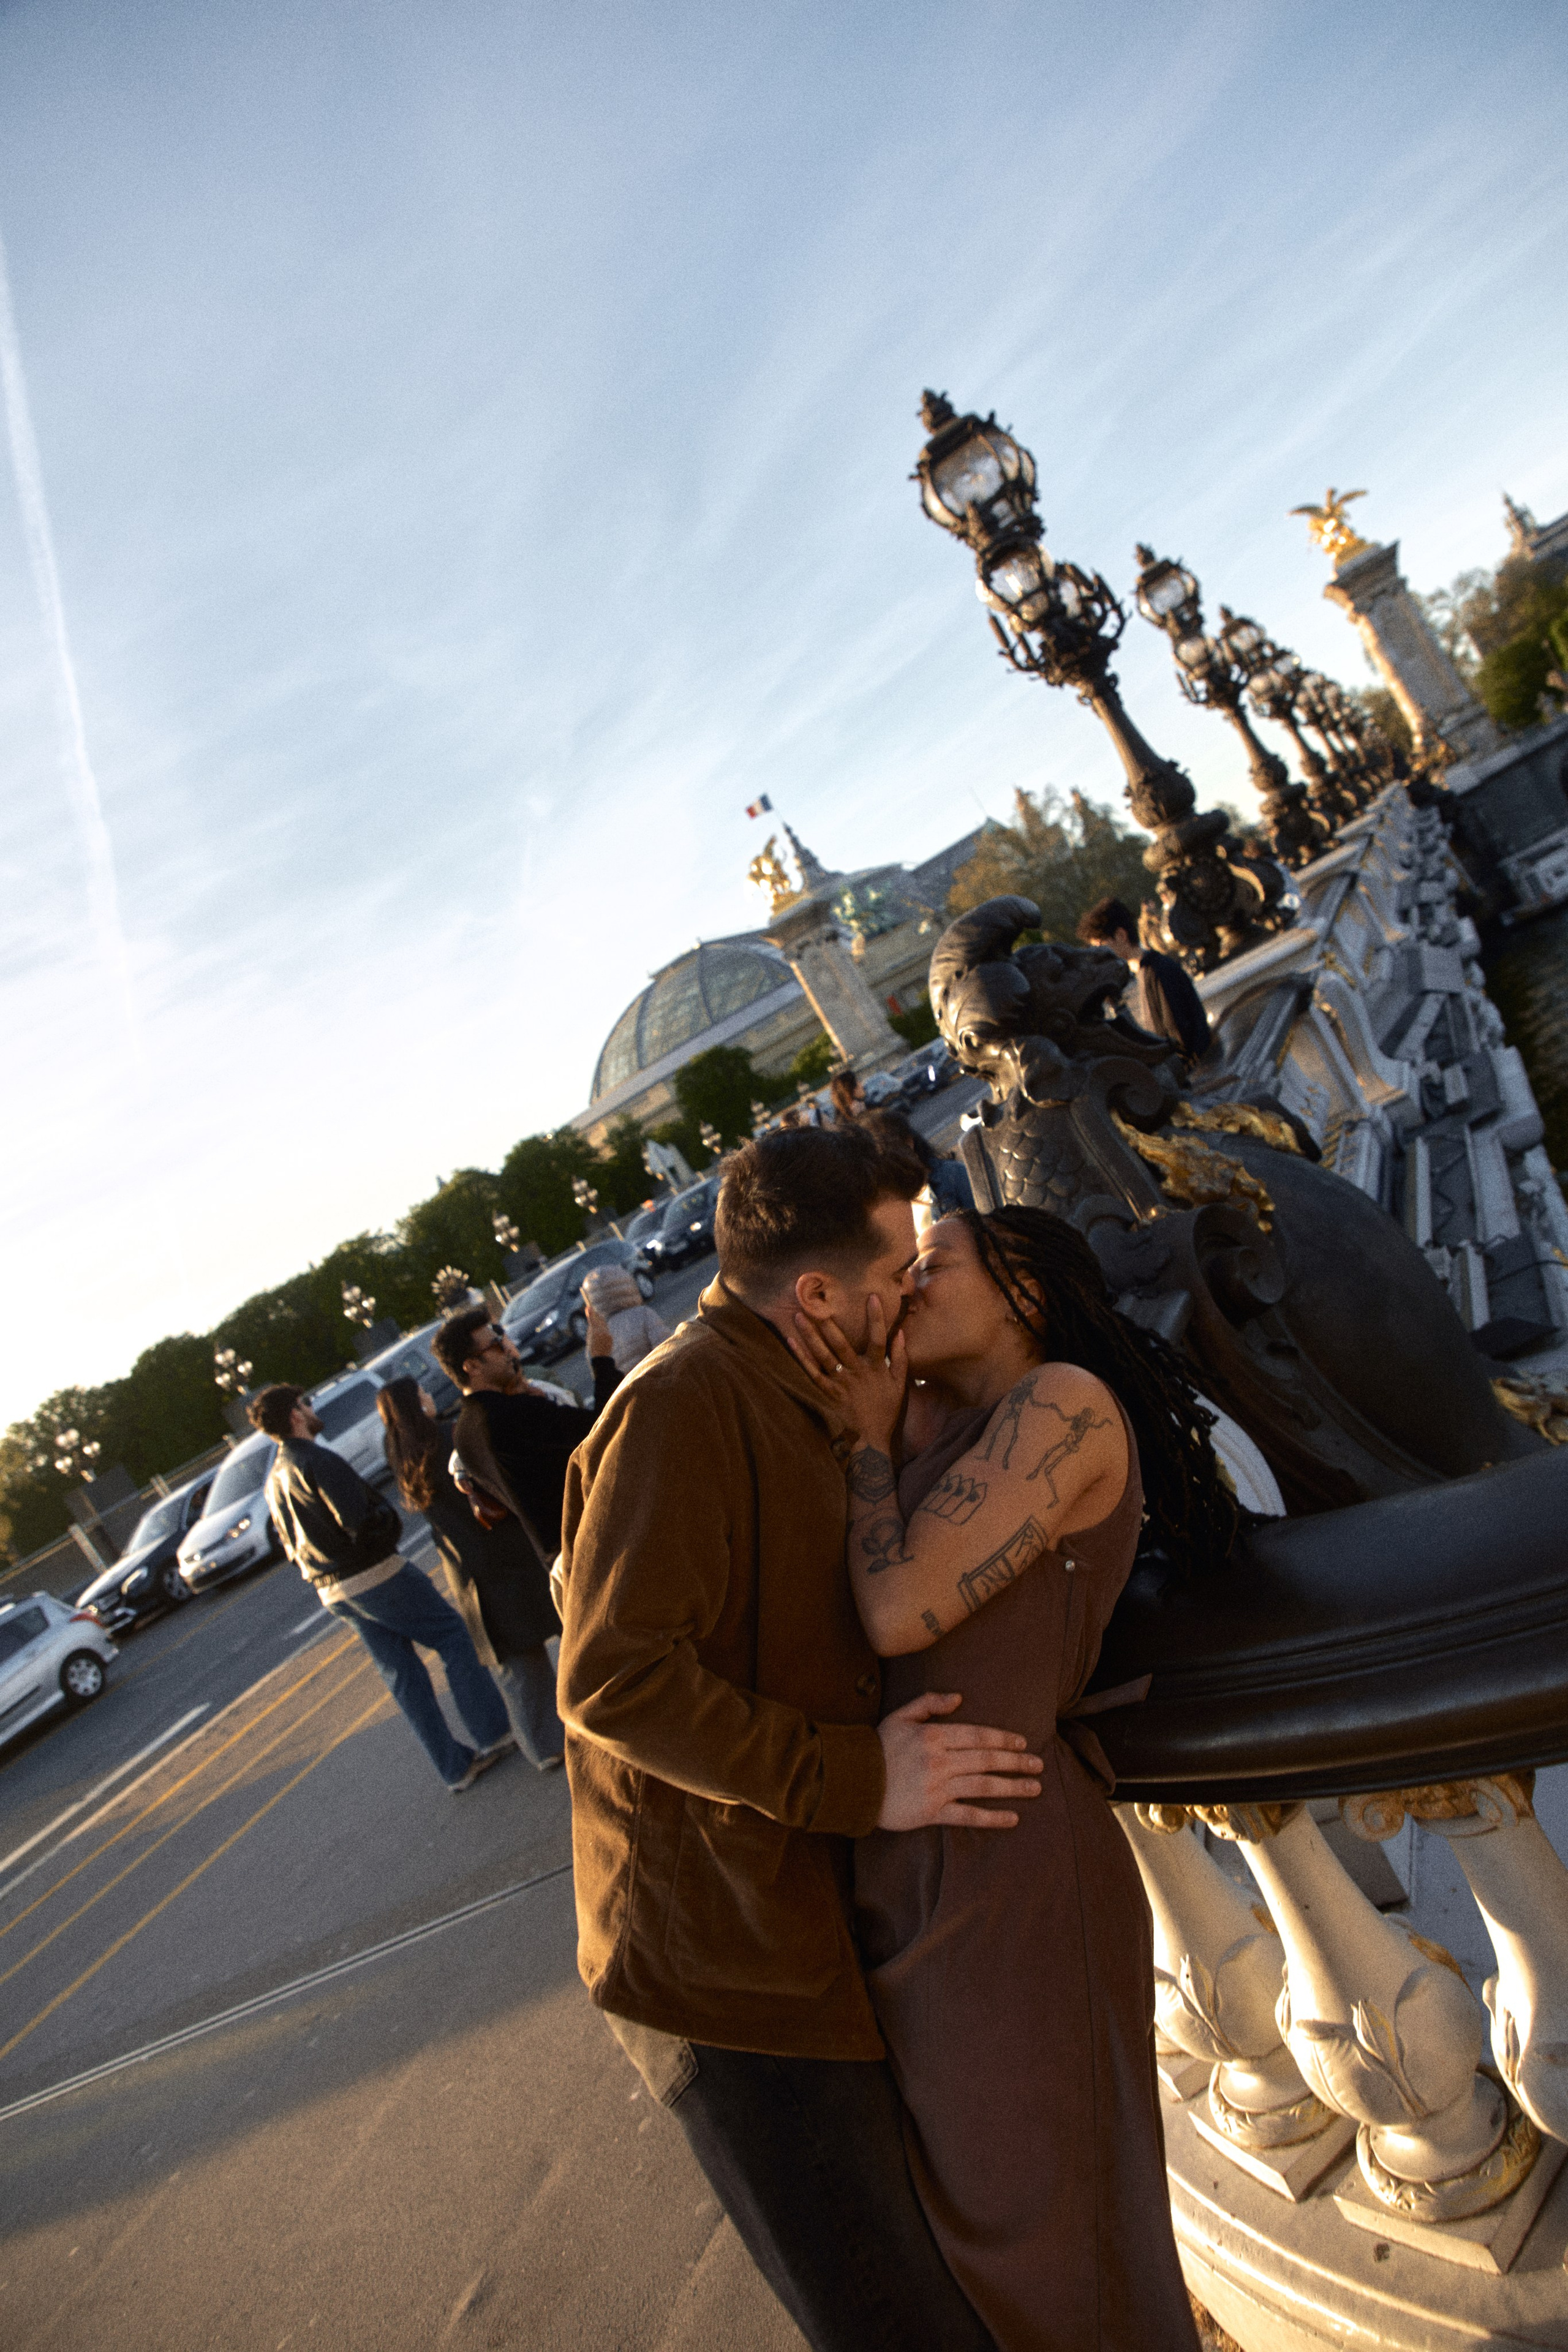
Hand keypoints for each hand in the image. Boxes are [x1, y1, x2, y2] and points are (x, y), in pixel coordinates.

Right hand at [583, 1301, 614, 1358]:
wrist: (601, 1360)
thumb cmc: (592, 1351)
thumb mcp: (589, 1340)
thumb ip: (591, 1330)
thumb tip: (592, 1323)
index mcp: (594, 1333)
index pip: (592, 1320)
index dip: (591, 1313)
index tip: (588, 1306)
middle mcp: (602, 1333)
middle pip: (599, 1320)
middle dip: (596, 1315)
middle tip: (591, 1309)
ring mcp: (607, 1335)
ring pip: (603, 1324)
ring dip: (599, 1322)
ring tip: (595, 1320)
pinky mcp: (610, 1337)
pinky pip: (605, 1330)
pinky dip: (602, 1329)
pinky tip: (599, 1330)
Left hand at [789, 1295, 905, 1451]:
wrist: (871, 1437)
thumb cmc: (887, 1408)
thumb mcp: (900, 1383)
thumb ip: (901, 1357)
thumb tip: (900, 1331)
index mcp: (877, 1368)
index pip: (878, 1339)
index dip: (876, 1318)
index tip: (872, 1297)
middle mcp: (857, 1373)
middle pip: (841, 1345)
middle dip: (829, 1323)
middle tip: (817, 1303)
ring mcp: (841, 1383)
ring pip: (823, 1356)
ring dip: (810, 1335)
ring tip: (799, 1316)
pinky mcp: (828, 1393)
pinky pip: (812, 1373)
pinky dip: (801, 1358)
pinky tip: (792, 1342)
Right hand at [875, 1691, 1041, 1830]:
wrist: (852, 1781)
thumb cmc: (877, 1747)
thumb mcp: (900, 1715)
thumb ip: (929, 1702)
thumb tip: (959, 1697)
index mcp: (934, 1735)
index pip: (978, 1735)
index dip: (1003, 1739)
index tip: (1022, 1743)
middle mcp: (940, 1761)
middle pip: (987, 1760)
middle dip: (1016, 1762)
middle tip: (1039, 1764)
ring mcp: (937, 1788)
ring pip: (983, 1786)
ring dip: (1012, 1787)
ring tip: (1035, 1787)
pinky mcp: (931, 1812)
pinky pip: (967, 1815)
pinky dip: (992, 1817)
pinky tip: (1012, 1818)